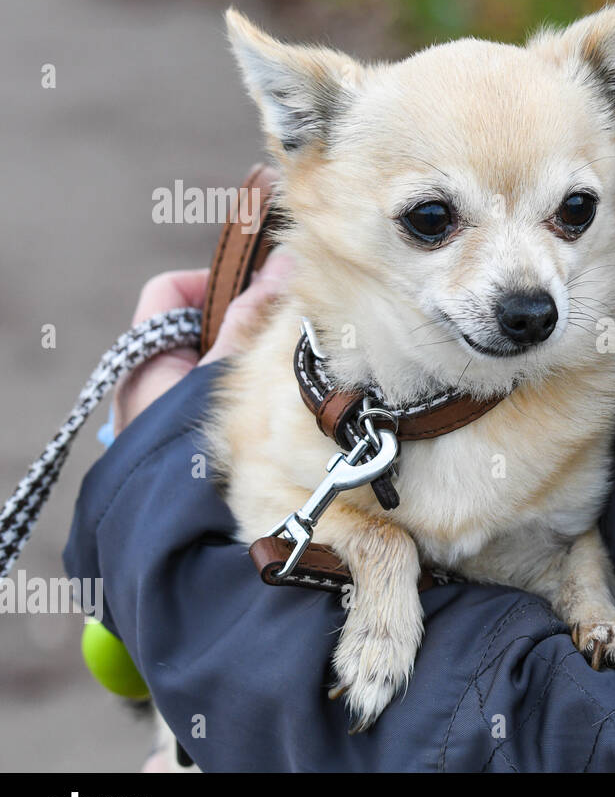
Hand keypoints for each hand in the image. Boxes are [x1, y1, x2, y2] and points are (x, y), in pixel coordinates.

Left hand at [112, 251, 293, 434]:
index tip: (257, 293)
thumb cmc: (195, 450)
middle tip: (283, 332)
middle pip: (202, 328)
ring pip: (220, 367)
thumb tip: (286, 260)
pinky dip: (252, 398)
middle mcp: (151, 385)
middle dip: (247, 325)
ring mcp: (172, 417)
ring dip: (255, 364)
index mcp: (146, 359)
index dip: (215, 283)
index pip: (172, 292)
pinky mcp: (195, 446)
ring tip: (286, 374)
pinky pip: (227, 403)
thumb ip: (254, 318)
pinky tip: (279, 409)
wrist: (189, 536)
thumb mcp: (225, 373)